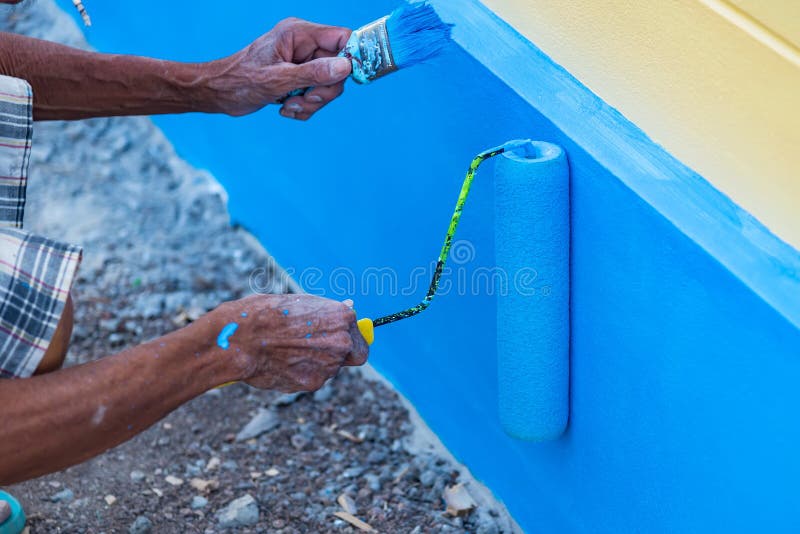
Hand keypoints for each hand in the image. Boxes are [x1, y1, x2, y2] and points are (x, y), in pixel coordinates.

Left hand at [206, 18, 351, 119]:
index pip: (341, 38)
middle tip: (304, 100)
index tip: (342, 80)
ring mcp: (301, 61)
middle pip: (338, 68)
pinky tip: (285, 107)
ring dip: (311, 102)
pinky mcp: (298, 77)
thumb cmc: (240, 80)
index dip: (350, 59)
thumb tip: (345, 67)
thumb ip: (313, 73)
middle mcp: (303, 45)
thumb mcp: (278, 80)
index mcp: (298, 34)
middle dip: (322, 91)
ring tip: (288, 105)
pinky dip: (304, 107)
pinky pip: (316, 95)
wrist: (219, 93)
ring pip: (327, 85)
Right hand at [213, 294, 368, 391]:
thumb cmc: (265, 313)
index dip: (349, 336)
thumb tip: (347, 310)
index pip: (359, 333)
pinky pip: (313, 379)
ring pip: (331, 368)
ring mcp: (329, 364)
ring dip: (316, 363)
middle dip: (341, 354)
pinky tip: (282, 363)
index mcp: (342, 316)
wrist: (241, 338)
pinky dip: (301, 374)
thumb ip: (326, 312)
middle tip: (318, 350)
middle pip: (354, 354)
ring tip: (287, 351)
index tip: (338, 337)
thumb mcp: (299, 303)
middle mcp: (342, 341)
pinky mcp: (313, 383)